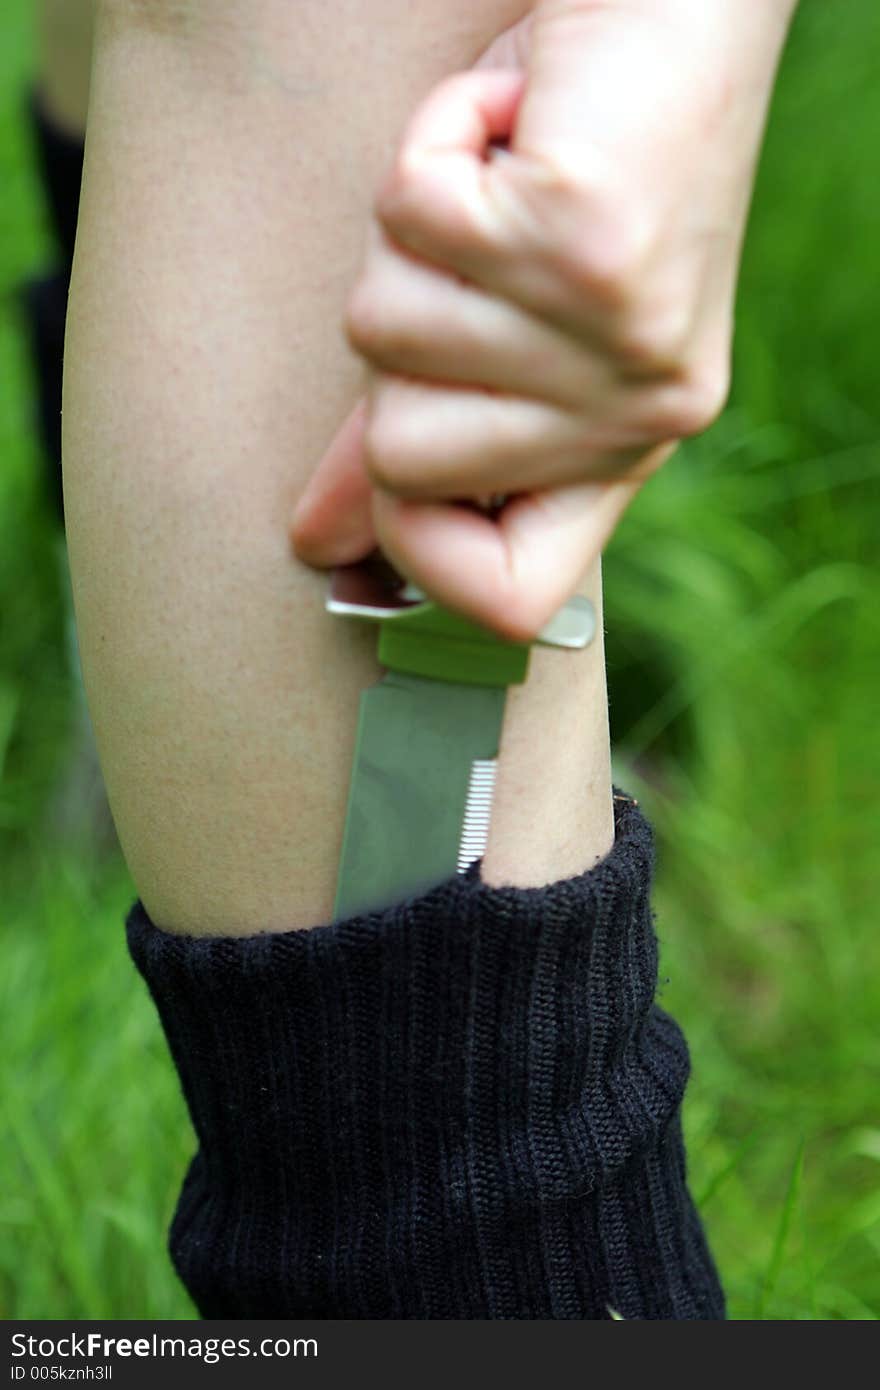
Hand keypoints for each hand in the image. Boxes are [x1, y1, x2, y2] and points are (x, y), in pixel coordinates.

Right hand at [291, 0, 796, 640]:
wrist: (676, 19)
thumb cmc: (578, 174)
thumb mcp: (501, 325)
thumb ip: (414, 439)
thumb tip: (320, 545)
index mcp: (626, 447)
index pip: (513, 600)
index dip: (421, 551)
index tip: (405, 472)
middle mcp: (638, 411)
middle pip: (404, 458)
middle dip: (399, 340)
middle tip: (478, 261)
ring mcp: (619, 336)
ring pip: (386, 328)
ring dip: (417, 231)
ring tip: (505, 180)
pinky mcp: (586, 242)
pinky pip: (409, 214)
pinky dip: (430, 140)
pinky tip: (511, 122)